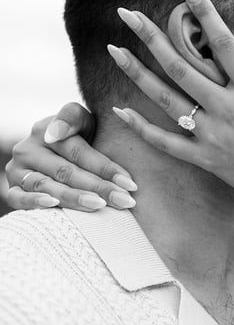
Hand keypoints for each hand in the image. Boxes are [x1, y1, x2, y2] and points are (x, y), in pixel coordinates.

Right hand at [5, 105, 137, 211]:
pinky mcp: (11, 188)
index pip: (79, 151)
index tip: (130, 184)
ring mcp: (17, 169)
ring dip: (74, 198)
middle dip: (98, 187)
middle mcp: (27, 148)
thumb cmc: (78, 137)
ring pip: (46, 186)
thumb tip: (55, 133)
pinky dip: (34, 203)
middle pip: (66, 171)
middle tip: (124, 200)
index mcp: (46, 129)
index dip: (106, 168)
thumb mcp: (81, 121)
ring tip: (99, 206)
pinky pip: (18, 199)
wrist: (54, 151)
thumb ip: (73, 118)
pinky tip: (54, 206)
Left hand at [109, 0, 233, 215]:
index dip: (204, 10)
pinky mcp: (204, 159)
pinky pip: (165, 143)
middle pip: (180, 65)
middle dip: (151, 36)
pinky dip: (141, 128)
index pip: (222, 41)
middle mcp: (227, 110)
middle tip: (127, 13)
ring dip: (137, 73)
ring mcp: (212, 136)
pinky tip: (120, 110)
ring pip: (165, 100)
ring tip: (114, 49)